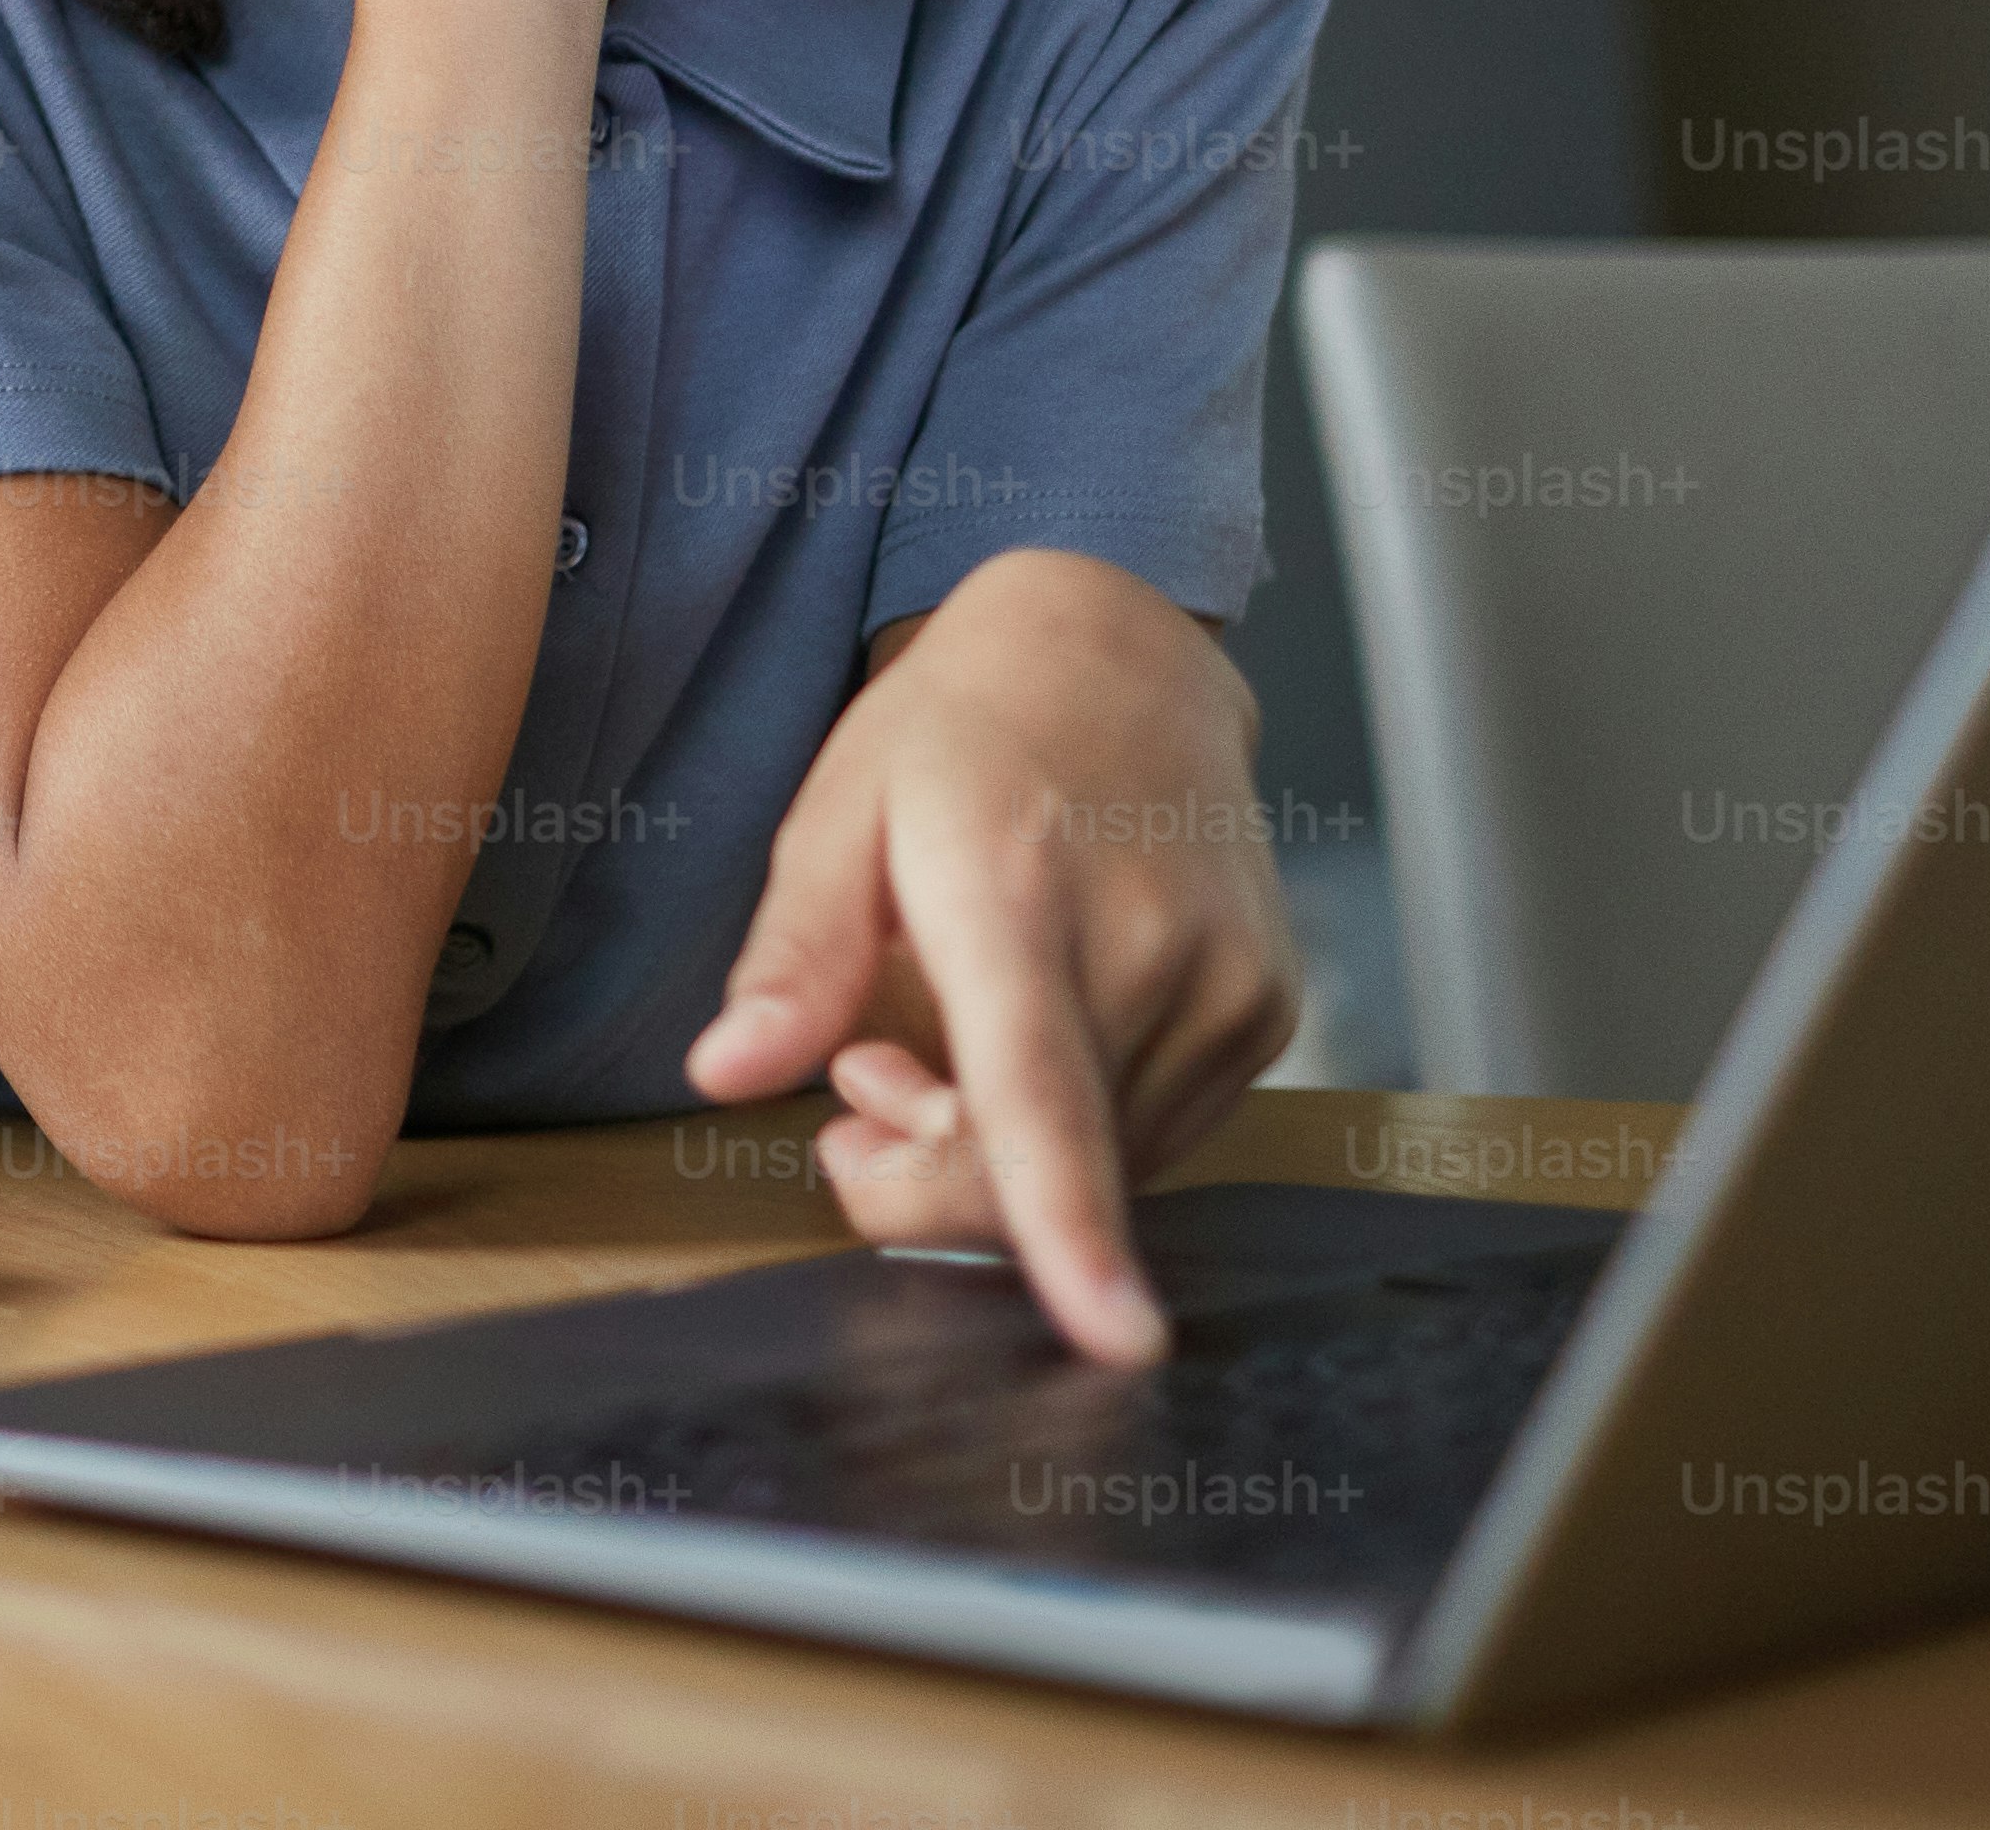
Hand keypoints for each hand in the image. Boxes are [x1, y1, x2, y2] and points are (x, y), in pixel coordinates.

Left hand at [684, 550, 1297, 1363]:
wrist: (1121, 655)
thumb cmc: (964, 732)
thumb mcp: (839, 813)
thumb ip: (793, 958)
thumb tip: (724, 1076)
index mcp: (1020, 898)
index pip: (1045, 1094)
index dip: (1068, 1226)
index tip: (1112, 1334)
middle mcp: (1150, 950)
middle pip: (1045, 1166)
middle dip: (929, 1178)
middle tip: (858, 1088)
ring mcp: (1227, 986)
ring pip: (1104, 1165)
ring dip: (1003, 1155)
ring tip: (932, 1041)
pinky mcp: (1265, 1012)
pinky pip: (1155, 1133)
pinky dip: (1076, 1130)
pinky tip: (1025, 1046)